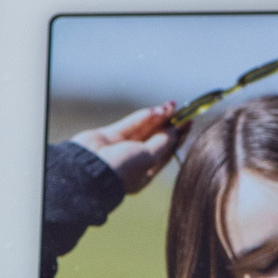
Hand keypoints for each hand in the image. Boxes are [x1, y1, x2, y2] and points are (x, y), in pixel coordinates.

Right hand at [69, 103, 185, 194]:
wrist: (89, 169)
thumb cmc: (123, 170)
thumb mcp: (150, 157)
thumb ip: (163, 142)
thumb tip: (176, 130)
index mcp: (145, 172)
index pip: (166, 152)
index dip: (177, 137)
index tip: (189, 123)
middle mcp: (133, 160)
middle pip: (155, 138)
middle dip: (167, 123)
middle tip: (181, 109)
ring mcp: (119, 148)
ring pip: (142, 129)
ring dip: (156, 117)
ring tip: (170, 105)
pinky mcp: (107, 136)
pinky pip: (129, 125)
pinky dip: (141, 118)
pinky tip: (154, 110)